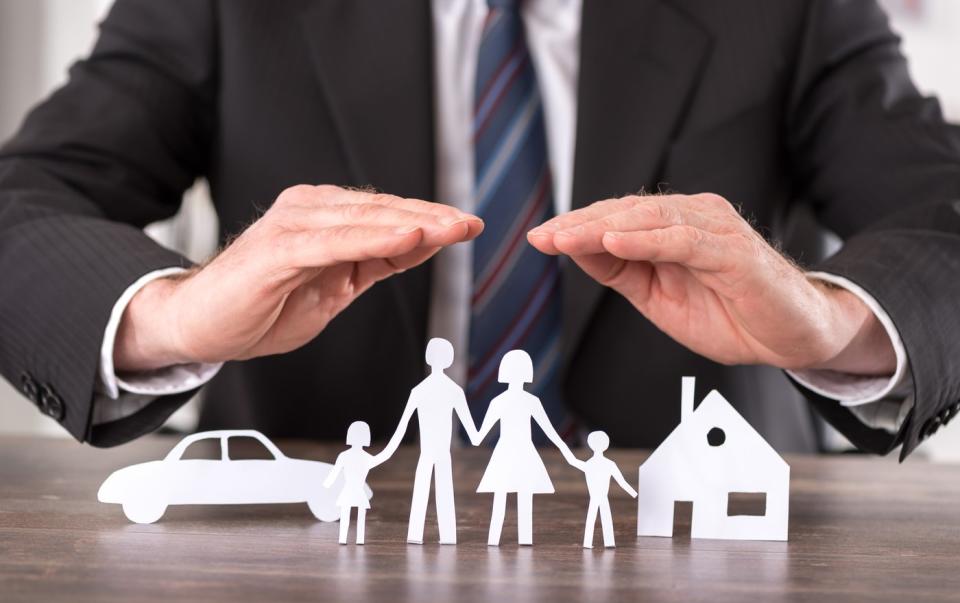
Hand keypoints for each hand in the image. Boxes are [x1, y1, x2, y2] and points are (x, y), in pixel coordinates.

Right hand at [115, 185, 482, 370]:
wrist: (199, 325)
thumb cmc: (261, 307)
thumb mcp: (333, 288)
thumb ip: (371, 265)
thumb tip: (417, 249)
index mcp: (323, 218)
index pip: (387, 215)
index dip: (430, 219)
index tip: (467, 225)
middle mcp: (309, 211)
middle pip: (383, 211)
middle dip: (431, 218)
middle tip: (470, 224)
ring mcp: (293, 226)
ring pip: (366, 221)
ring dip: (413, 223)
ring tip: (451, 227)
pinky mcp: (278, 248)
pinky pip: (337, 242)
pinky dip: (375, 239)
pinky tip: (408, 238)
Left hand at [528, 193, 895, 373]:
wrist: (791, 337)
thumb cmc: (730, 314)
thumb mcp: (657, 297)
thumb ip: (621, 272)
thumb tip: (575, 252)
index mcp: (673, 226)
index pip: (617, 218)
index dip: (577, 227)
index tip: (539, 238)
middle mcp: (693, 217)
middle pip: (627, 212)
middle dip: (580, 224)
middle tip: (543, 237)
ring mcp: (715, 230)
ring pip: (649, 219)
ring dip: (603, 227)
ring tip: (565, 238)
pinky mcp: (734, 251)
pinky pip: (684, 240)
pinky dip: (647, 239)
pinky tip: (614, 243)